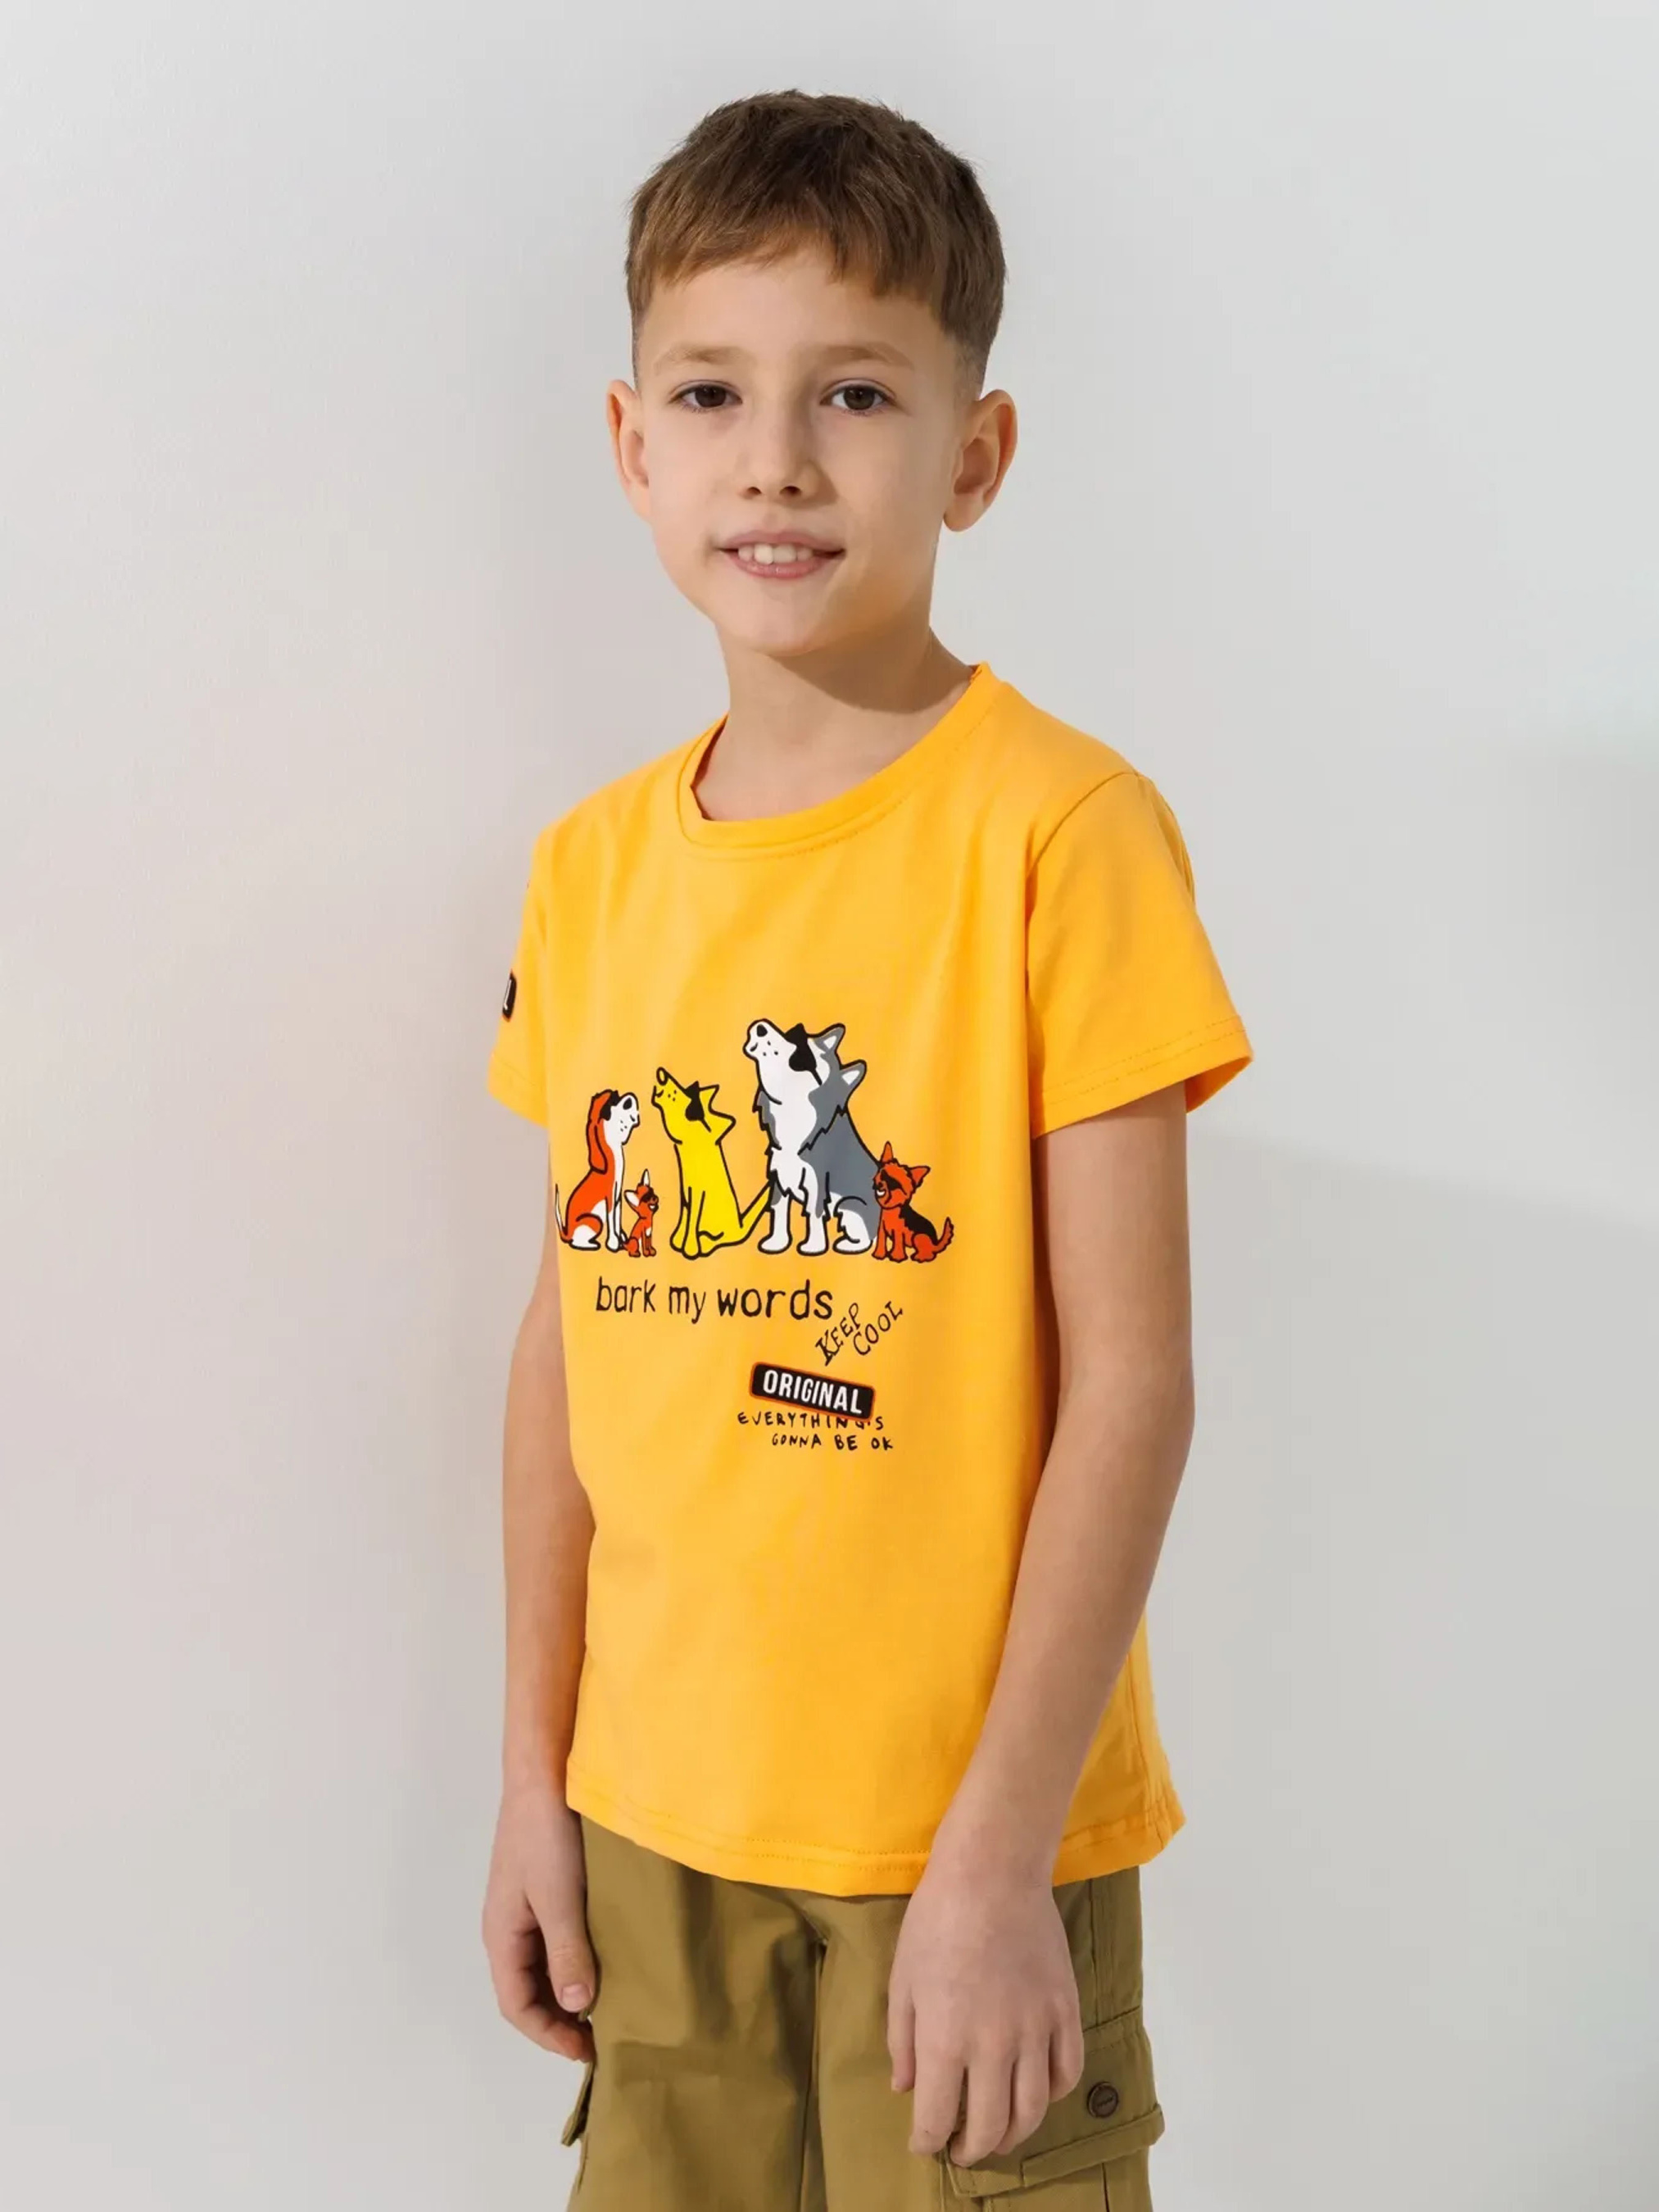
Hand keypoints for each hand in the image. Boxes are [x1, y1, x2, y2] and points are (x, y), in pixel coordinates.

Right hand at [481, 1778, 596, 2061]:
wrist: (546, 1773)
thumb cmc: (547, 1836)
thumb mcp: (559, 1897)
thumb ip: (567, 1951)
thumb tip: (575, 2008)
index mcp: (502, 1936)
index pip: (516, 2006)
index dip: (548, 2035)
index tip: (588, 2050)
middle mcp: (511, 1928)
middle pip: (529, 1991)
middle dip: (560, 2020)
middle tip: (604, 2036)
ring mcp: (529, 1908)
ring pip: (545, 1966)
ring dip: (570, 1991)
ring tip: (610, 2005)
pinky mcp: (549, 1889)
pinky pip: (560, 1939)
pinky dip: (579, 1960)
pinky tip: (608, 1960)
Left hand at [887, 1853, 1083, 2167]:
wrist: (992, 1872)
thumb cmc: (936, 1920)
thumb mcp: (902, 1980)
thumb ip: (903, 2041)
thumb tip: (906, 2089)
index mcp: (946, 2041)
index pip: (938, 2119)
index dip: (929, 2142)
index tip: (925, 2144)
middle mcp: (994, 2047)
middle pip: (990, 2127)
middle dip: (972, 2149)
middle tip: (962, 2150)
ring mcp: (1036, 2030)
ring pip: (1032, 2110)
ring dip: (1014, 2134)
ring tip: (999, 2135)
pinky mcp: (1065, 2011)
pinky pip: (1066, 2072)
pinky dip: (1052, 2095)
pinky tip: (1035, 2094)